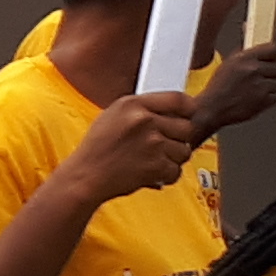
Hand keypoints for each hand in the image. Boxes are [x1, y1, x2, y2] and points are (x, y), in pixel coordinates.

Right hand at [56, 89, 202, 205]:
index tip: (189, 115)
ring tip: (154, 159)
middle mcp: (145, 120)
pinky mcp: (156, 166)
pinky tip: (151, 172)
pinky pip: (177, 170)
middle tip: (165, 144)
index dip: (189, 109)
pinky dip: (166, 175)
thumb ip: (141, 109)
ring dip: (173, 158)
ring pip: (185, 150)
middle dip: (179, 138)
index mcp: (133, 104)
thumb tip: (171, 111)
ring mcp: (152, 144)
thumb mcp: (113, 115)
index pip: (178, 99)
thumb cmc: (97, 148)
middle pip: (187, 126)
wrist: (86, 176)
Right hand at [187, 38, 275, 134]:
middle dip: (268, 75)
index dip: (273, 56)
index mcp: (244, 58)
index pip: (273, 50)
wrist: (211, 109)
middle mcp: (253, 70)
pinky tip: (254, 100)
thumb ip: (242, 48)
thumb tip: (248, 28)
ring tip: (254, 91)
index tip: (270, 59)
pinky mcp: (263, 101)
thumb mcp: (228, 63)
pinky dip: (266, 101)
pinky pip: (274, 98)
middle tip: (257, 79)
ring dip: (267, 88)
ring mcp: (260, 86)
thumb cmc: (217, 88)